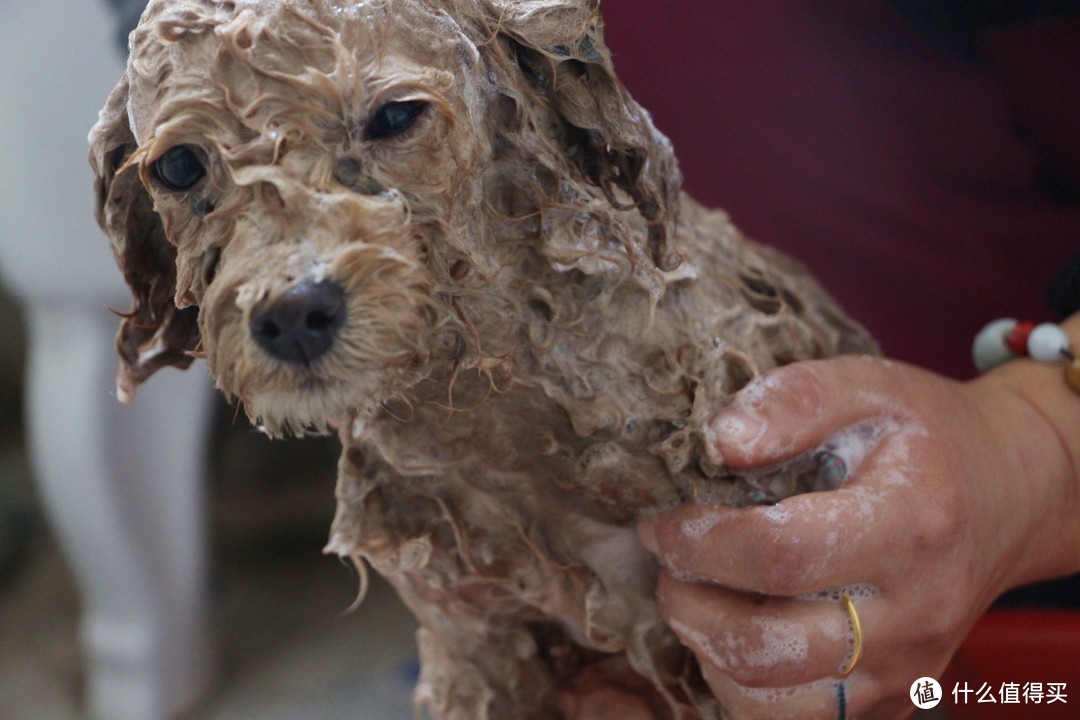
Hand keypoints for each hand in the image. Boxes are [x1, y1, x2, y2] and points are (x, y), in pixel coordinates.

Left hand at [638, 353, 1079, 718]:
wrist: (1006, 494)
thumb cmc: (925, 437)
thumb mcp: (867, 386)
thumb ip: (792, 400)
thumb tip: (720, 442)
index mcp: (911, 523)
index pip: (781, 553)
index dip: (700, 542)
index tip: (662, 522)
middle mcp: (914, 612)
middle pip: (768, 644)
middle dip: (689, 602)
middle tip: (668, 562)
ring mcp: (906, 667)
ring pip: (773, 700)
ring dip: (706, 650)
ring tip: (694, 594)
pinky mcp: (893, 698)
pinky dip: (742, 685)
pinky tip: (732, 630)